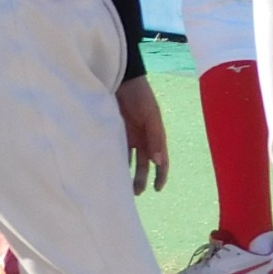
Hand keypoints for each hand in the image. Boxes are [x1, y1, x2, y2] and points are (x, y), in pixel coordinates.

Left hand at [116, 76, 168, 195]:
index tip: (157, 189)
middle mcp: (144, 138)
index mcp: (156, 135)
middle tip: (135, 193)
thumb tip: (159, 162)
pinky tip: (110, 171)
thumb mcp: (150, 116)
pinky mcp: (116, 132)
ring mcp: (130, 136)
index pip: (161, 159)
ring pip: (131, 160)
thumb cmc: (140, 96)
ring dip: (128, 173)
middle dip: (142, 178)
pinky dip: (116, 161)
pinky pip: (117, 151)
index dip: (161, 174)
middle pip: (145, 164)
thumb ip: (154, 138)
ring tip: (122, 188)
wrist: (122, 80)